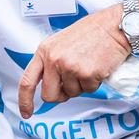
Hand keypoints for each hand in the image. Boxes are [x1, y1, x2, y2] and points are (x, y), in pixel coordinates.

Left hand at [17, 2, 132, 117]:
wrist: (114, 26)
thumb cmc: (91, 32)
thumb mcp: (60, 43)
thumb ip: (50, 62)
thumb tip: (50, 85)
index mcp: (44, 51)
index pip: (27, 82)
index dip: (24, 101)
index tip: (26, 113)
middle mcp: (53, 60)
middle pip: (49, 95)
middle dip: (60, 96)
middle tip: (71, 86)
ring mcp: (70, 67)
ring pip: (72, 93)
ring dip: (81, 85)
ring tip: (88, 66)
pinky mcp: (87, 74)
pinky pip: (89, 90)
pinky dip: (94, 83)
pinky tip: (97, 67)